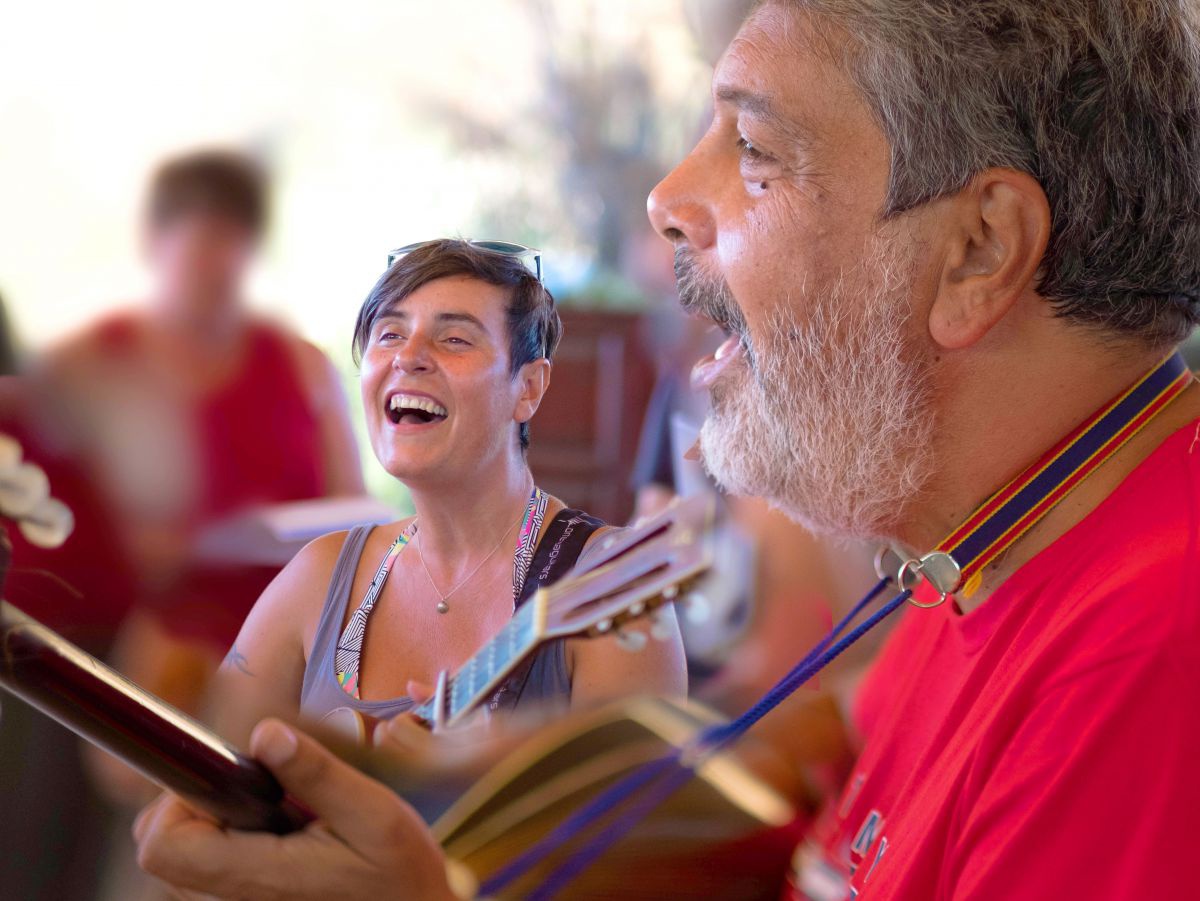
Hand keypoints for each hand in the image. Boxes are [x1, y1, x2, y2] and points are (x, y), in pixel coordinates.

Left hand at [133, 719, 456, 900]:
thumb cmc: (398, 876)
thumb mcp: (374, 814)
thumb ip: (317, 774)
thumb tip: (264, 733)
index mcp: (256, 877)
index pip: (162, 844)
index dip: (178, 798)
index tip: (230, 775)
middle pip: (161, 850)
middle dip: (194, 805)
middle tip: (257, 790)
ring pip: (181, 863)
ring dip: (211, 827)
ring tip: (276, 815)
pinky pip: (205, 877)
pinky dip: (225, 847)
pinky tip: (278, 838)